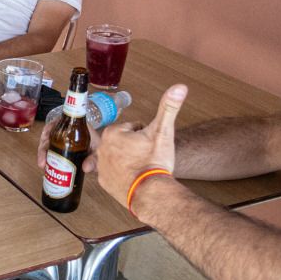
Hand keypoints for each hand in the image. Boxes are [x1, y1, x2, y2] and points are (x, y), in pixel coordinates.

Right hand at [38, 111, 102, 169]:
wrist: (105, 155)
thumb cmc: (102, 150)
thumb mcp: (99, 154)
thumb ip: (94, 160)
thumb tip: (85, 168)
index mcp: (77, 126)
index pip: (60, 122)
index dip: (49, 128)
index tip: (45, 137)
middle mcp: (68, 131)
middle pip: (50, 133)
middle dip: (43, 146)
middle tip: (42, 161)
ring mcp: (64, 139)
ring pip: (48, 142)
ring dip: (43, 153)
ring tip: (42, 165)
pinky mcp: (62, 147)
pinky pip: (51, 149)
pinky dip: (46, 156)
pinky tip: (45, 165)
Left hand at [95, 84, 187, 209]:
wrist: (151, 192)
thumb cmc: (155, 162)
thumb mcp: (163, 131)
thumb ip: (170, 107)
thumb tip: (179, 87)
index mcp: (113, 133)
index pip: (131, 128)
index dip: (143, 135)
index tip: (149, 144)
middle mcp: (102, 148)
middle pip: (122, 142)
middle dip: (133, 147)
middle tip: (145, 156)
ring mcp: (101, 166)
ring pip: (117, 157)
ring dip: (126, 160)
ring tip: (140, 167)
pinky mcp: (103, 182)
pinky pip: (113, 174)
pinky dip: (122, 175)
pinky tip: (132, 177)